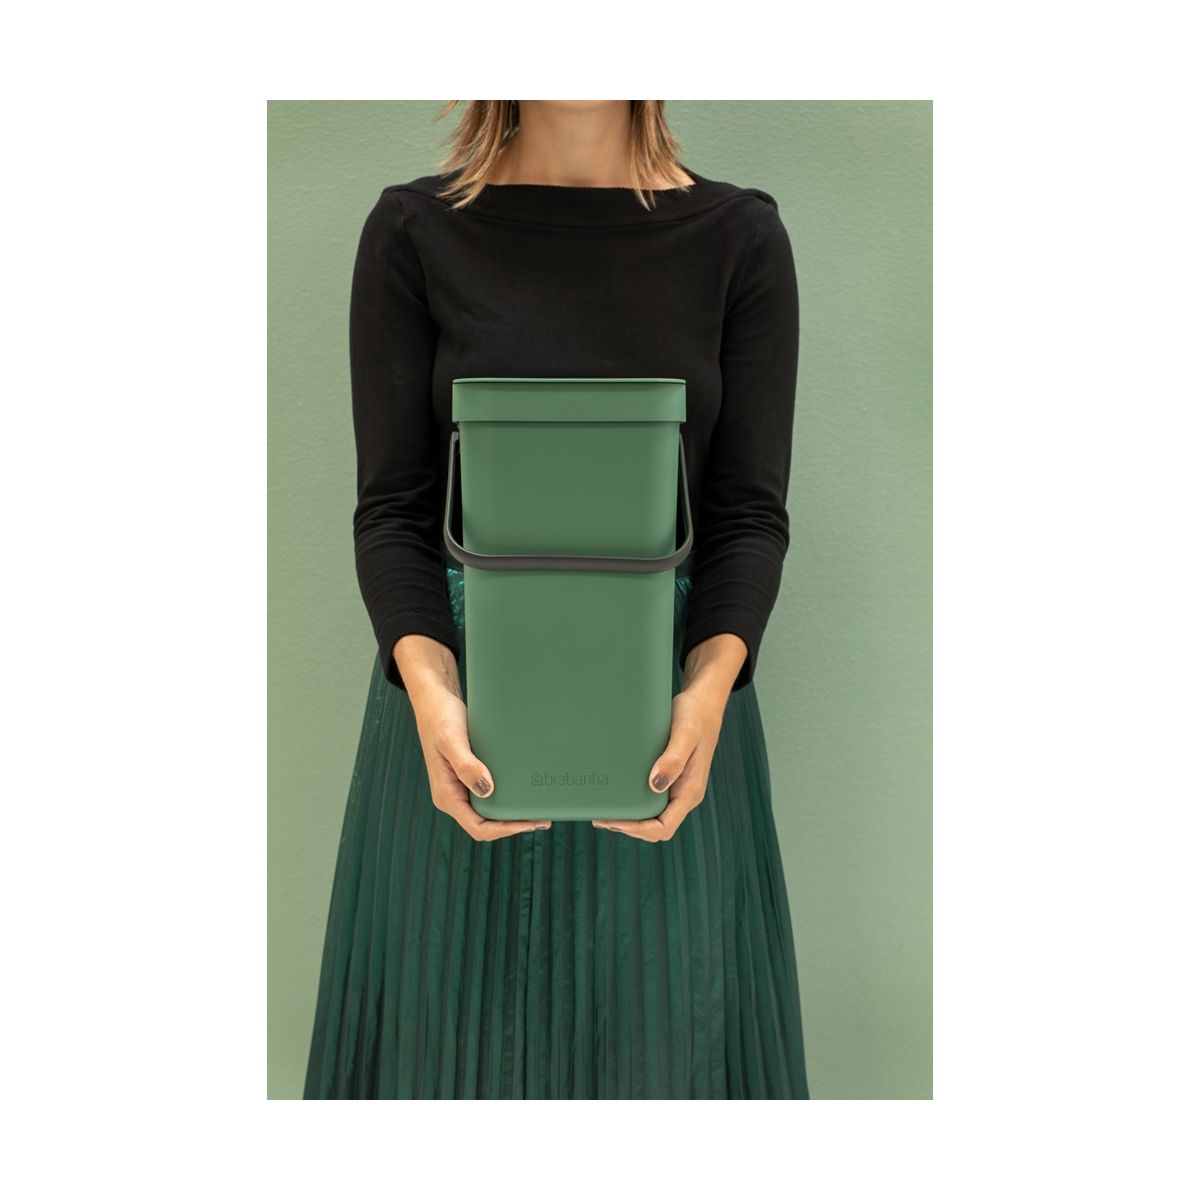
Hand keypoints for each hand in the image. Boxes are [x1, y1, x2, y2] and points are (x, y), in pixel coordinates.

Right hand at [405, 655, 550, 841]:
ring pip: (488, 812)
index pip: (477, 826)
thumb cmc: (440, 718)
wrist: (435, 701)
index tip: (528, 822)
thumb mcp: (453, 740)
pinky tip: (522, 792)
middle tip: (541, 818)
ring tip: (536, 809)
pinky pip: (488, 797)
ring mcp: (460, 788)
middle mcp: (453, 796)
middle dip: (512, 824)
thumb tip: (486, 790)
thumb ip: (467, 766)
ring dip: (511, 814)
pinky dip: (506, 799)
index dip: (504, 829)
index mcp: (446, 795)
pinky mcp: (468, 777)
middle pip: (485, 824)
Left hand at [592, 680, 727, 842]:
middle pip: (656, 827)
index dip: (639, 829)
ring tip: (605, 812)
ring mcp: (677, 787)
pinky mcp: (670, 778)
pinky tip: (618, 796)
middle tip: (601, 818)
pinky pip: (651, 800)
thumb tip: (655, 785)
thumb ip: (673, 759)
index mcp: (690, 790)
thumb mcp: (685, 734)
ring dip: (630, 819)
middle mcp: (684, 794)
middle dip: (630, 827)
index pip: (665, 826)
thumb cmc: (696, 715)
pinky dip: (634, 804)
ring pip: (653, 816)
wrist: (703, 703)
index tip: (616, 821)